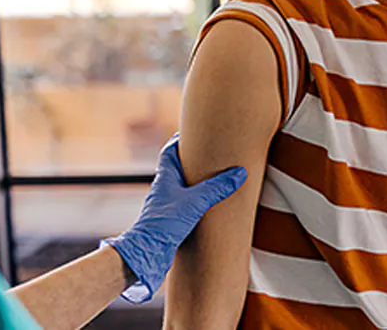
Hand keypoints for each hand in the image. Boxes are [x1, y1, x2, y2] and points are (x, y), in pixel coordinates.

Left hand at [101, 134, 246, 302]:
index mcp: (165, 178)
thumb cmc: (164, 224)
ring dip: (194, 183)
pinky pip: (184, 206)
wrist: (147, 253)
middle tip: (209, 155)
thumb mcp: (196, 202)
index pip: (169, 152)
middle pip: (176, 168)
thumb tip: (240, 173)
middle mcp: (164, 189)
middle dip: (191, 161)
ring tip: (213, 179)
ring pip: (181, 188)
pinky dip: (195, 202)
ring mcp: (166, 206)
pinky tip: (207, 207)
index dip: (180, 141)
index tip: (193, 133)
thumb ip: (218, 188)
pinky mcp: (170, 222)